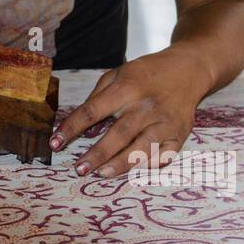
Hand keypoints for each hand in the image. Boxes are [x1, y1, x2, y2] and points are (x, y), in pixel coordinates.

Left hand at [49, 48, 208, 177]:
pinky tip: (134, 171)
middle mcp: (146, 106)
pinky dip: (149, 166)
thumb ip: (97, 97)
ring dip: (121, 164)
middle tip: (79, 169)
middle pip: (118, 134)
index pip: (93, 110)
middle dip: (97, 154)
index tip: (55, 142)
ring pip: (142, 148)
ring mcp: (165, 122)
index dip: (72, 127)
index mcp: (127, 88)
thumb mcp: (118, 74)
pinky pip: (165, 155)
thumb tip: (82, 126)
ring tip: (102, 174)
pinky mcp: (180, 134)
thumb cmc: (146, 74)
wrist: (188, 69)